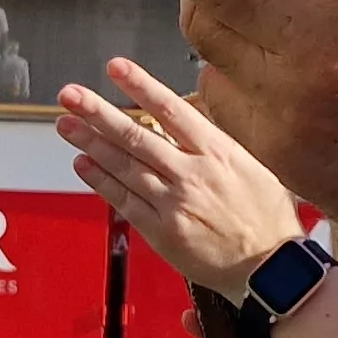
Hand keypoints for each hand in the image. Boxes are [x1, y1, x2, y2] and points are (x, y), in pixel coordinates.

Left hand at [56, 59, 309, 295]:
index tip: (116, 68)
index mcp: (219, 152)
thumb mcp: (252, 167)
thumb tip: (182, 125)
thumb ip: (215, 147)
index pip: (171, 109)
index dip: (140, 85)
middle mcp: (192, 174)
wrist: (271, 270)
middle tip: (71, 95)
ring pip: (124, 166)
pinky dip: (101, 181)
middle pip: (136, 135)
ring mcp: (174, 203)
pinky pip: (124, 201)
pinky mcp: (162, 232)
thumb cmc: (267, 219)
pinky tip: (84, 164)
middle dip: (98, 112)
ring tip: (66, 124)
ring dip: (90, 143)